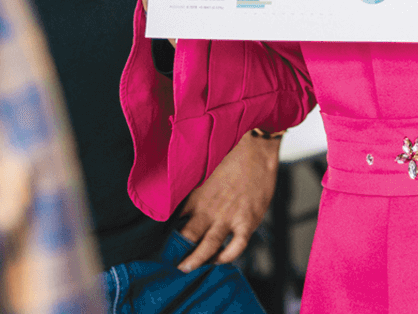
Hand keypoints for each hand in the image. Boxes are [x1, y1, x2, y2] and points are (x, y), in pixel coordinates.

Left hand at [175, 130, 280, 270]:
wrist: (256, 148)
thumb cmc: (231, 156)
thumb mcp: (204, 171)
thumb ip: (193, 190)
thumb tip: (179, 202)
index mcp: (196, 195)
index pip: (174, 220)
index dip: (166, 234)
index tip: (160, 242)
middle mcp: (209, 208)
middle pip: (187, 237)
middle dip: (176, 253)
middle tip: (169, 262)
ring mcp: (228, 217)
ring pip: (208, 246)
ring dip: (195, 260)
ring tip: (186, 269)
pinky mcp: (247, 221)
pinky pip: (236, 247)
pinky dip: (226, 258)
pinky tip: (219, 259)